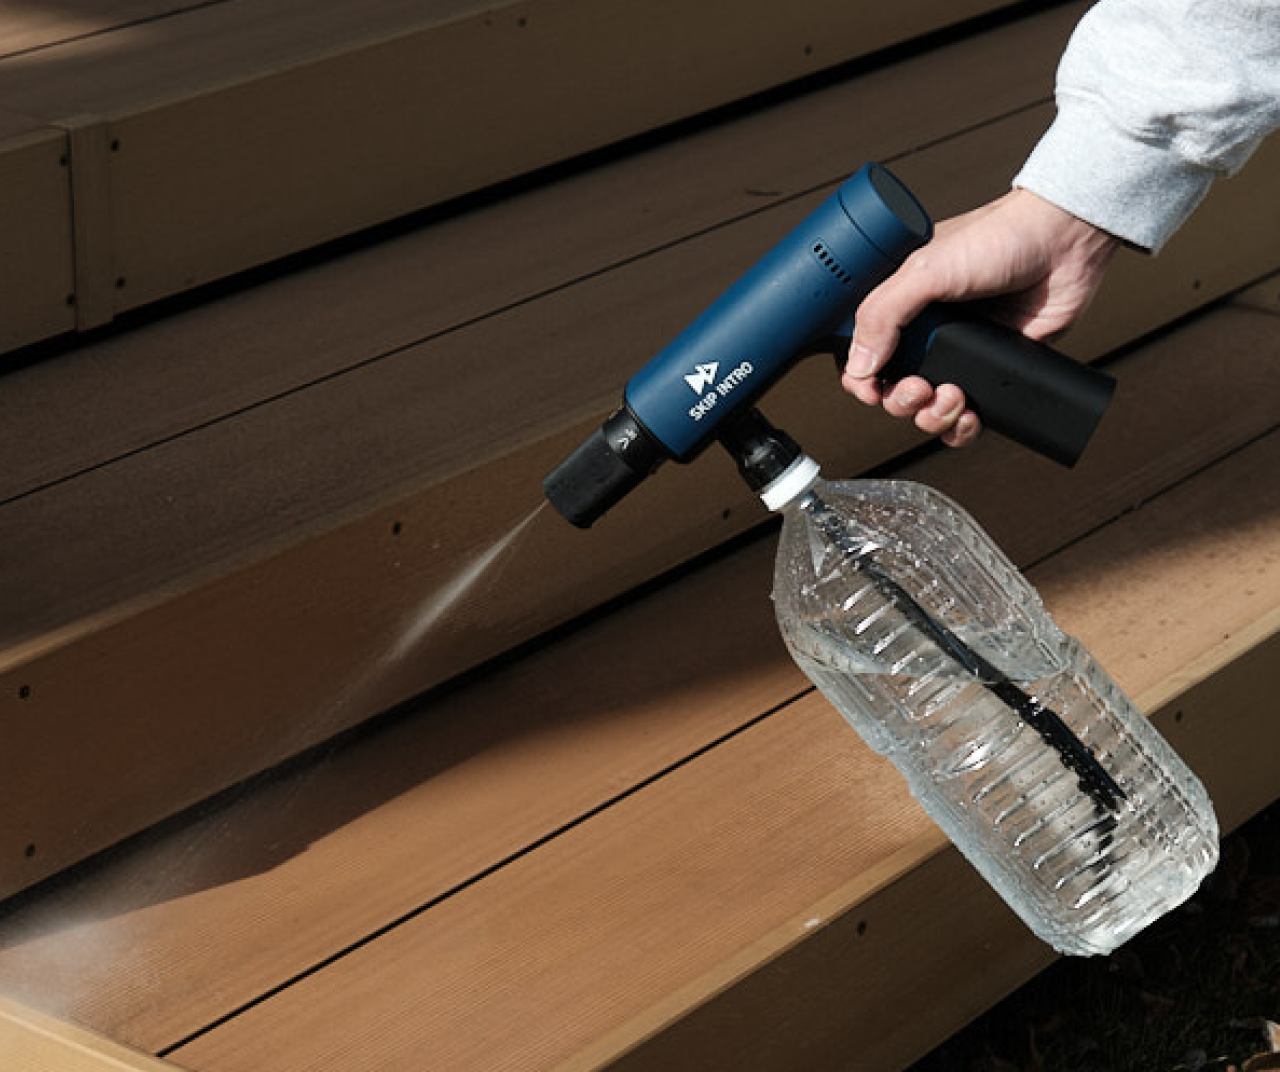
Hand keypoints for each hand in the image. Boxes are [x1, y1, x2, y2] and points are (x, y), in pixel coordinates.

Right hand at [843, 187, 1118, 446]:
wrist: (1063, 243)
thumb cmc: (998, 238)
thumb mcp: (925, 270)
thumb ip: (883, 315)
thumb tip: (858, 367)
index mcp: (901, 306)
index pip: (864, 356)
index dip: (862, 380)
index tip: (872, 389)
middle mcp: (926, 332)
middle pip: (892, 391)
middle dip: (902, 401)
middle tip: (921, 388)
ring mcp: (959, 353)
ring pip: (926, 410)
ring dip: (931, 417)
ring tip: (952, 397)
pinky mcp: (992, 369)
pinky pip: (965, 415)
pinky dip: (961, 427)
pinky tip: (969, 414)